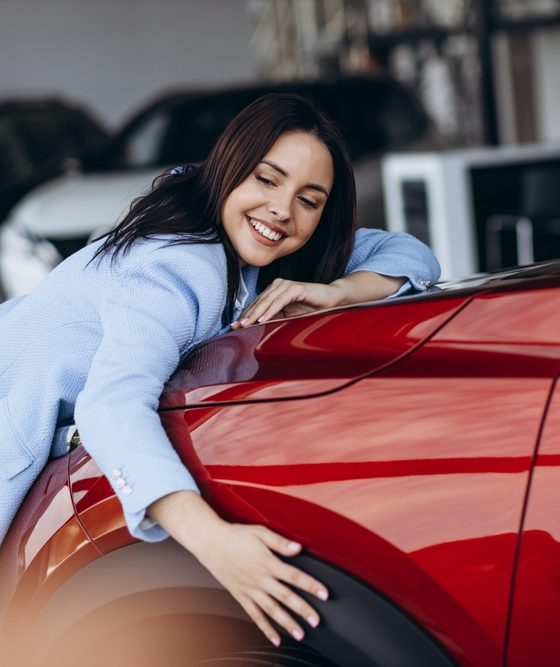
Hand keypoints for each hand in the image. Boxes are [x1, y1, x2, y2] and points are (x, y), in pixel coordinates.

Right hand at [148, 491, 328, 646]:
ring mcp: (250, 589)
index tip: (324, 594)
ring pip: (272, 610)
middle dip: (303, 610)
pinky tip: (275, 638)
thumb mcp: (260, 532)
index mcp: (268, 562)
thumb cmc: (237, 535)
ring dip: (287, 623)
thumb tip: (298, 548)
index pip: (295, 576)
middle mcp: (260, 579)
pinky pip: (254, 615)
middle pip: (286, 597)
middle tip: (316, 621)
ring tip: (300, 634)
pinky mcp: (240, 595)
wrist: (211, 543)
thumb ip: (280, 542)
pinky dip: (265, 628)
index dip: (311, 585)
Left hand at [231, 278, 342, 327]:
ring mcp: (286, 285)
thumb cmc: (311, 308)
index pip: (256, 304)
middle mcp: (277, 285)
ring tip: (246, 325)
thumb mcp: (288, 317)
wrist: (332, 299)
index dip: (246, 315)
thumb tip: (256, 329)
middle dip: (247, 316)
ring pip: (266, 301)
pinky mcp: (295, 288)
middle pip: (259, 302)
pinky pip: (279, 301)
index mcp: (274, 291)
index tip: (234, 327)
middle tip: (236, 327)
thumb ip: (274, 319)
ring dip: (255, 314)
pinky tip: (263, 319)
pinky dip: (270, 311)